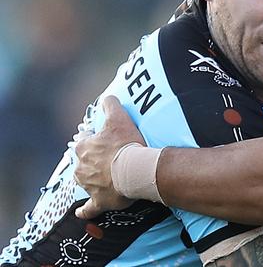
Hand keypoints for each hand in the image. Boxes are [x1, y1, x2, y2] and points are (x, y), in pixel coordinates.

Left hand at [74, 95, 144, 218]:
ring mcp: (88, 185)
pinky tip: (83, 211)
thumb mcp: (119, 118)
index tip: (101, 140)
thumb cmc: (127, 145)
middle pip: (82, 161)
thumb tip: (107, 96)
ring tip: (102, 177)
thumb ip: (111, 104)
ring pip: (84, 181)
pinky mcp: (98, 201)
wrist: (136, 170)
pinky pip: (88, 208)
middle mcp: (82, 167)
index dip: (93, 139)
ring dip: (90, 179)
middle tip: (105, 157)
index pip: (83, 141)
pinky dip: (85, 211)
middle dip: (90, 159)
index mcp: (84, 147)